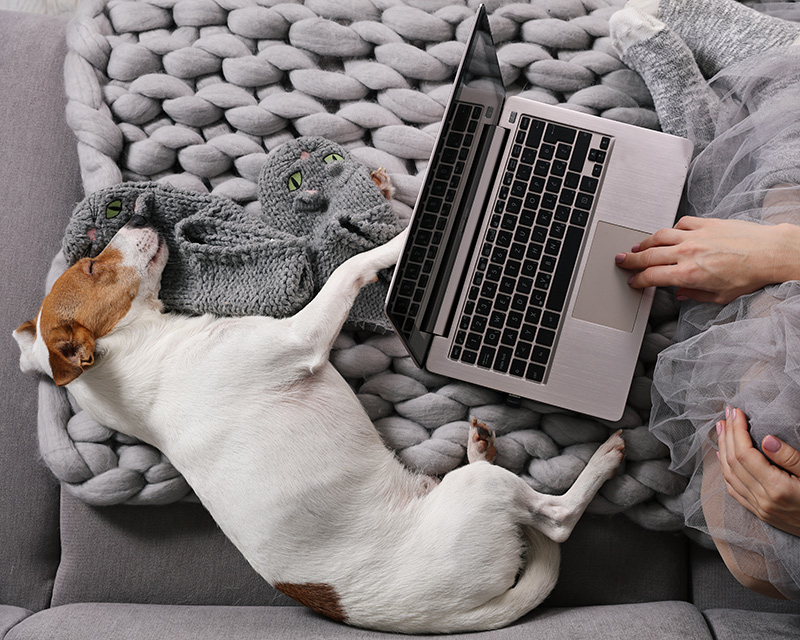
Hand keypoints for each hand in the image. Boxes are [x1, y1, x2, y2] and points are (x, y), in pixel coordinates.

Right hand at [614, 217, 799, 303]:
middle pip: (648, 255)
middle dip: (631, 260)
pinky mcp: (706, 224)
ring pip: (660, 236)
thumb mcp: (720, 296)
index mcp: (688, 275)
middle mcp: (688, 253)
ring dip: (645, 242)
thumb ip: (695, 295)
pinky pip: (681, 224)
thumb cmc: (750, 275)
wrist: (771, 253)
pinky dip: (672, 229)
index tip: (633, 281)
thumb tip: (682, 294)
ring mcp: (696, 236)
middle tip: (620, 260)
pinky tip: (668, 233)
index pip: (652, 276)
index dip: (638, 280)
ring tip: (637, 246)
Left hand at [716, 407, 799, 536]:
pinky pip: (734, 490)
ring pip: (729, 475)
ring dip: (722, 449)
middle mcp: (763, 499)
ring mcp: (760, 508)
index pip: (745, 454)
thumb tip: (766, 438)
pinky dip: (725, 470)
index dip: (738, 430)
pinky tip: (722, 456)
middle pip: (733, 462)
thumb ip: (791, 458)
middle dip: (728, 435)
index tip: (736, 412)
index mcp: (777, 488)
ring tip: (721, 429)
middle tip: (726, 414)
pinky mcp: (760, 513)